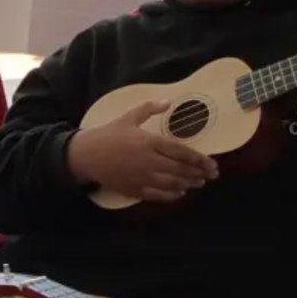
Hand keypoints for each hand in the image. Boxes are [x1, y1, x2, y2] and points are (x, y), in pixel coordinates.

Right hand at [66, 100, 217, 202]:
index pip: (181, 152)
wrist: (85, 155)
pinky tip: (179, 193)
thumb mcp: (127, 117)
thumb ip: (149, 109)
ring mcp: (142, 177)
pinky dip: (171, 195)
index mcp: (150, 142)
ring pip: (172, 183)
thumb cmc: (107, 134)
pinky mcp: (134, 189)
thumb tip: (168, 102)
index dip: (199, 159)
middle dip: (199, 173)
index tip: (212, 163)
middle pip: (180, 170)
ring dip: (188, 184)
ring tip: (198, 183)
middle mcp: (149, 161)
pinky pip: (157, 195)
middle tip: (211, 175)